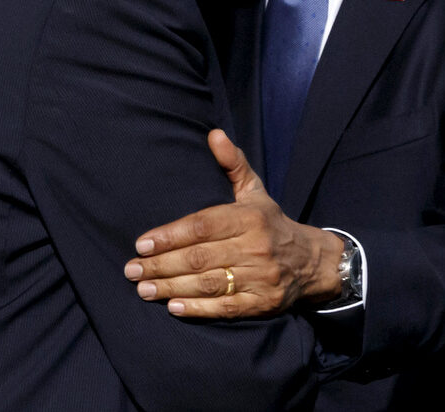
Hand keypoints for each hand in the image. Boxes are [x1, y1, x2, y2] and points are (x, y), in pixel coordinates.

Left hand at [124, 129, 343, 317]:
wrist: (312, 261)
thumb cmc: (271, 223)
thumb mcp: (255, 191)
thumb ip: (232, 164)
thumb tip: (214, 135)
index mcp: (249, 217)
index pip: (202, 225)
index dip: (169, 236)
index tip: (142, 244)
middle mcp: (255, 246)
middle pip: (199, 257)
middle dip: (161, 265)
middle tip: (132, 270)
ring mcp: (260, 277)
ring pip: (208, 283)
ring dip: (171, 287)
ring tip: (144, 289)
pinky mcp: (263, 303)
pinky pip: (225, 308)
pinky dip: (198, 309)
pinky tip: (173, 307)